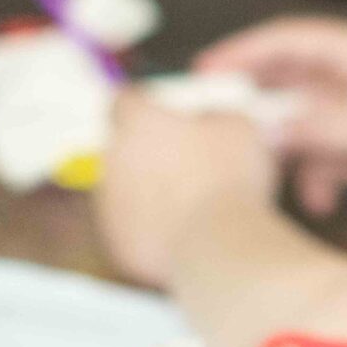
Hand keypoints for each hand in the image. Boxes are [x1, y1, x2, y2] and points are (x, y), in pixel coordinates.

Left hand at [94, 91, 278, 286]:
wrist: (216, 245)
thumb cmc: (229, 179)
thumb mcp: (238, 128)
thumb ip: (215, 115)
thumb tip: (209, 118)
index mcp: (138, 123)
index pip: (126, 101)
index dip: (146, 105)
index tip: (164, 113)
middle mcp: (112, 159)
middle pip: (123, 147)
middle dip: (149, 152)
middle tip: (186, 162)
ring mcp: (108, 204)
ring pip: (123, 190)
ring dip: (147, 192)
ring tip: (190, 204)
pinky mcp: (115, 242)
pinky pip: (131, 229)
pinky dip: (150, 230)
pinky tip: (183, 234)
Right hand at [196, 15, 346, 218]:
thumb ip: (319, 130)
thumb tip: (263, 131)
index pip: (288, 40)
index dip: (243, 51)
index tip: (204, 70)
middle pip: (287, 78)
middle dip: (253, 101)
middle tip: (211, 118)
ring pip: (300, 120)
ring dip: (284, 147)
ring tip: (262, 169)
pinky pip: (321, 154)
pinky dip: (314, 177)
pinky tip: (320, 203)